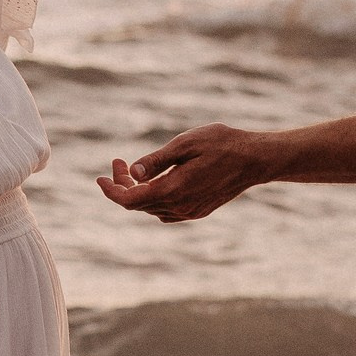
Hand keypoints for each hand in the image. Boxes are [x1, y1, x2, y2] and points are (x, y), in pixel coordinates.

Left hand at [97, 124, 270, 223]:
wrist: (256, 160)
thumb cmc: (223, 144)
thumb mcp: (186, 143)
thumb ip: (157, 160)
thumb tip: (132, 173)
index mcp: (174, 190)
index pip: (130, 200)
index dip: (111, 191)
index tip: (100, 177)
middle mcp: (180, 207)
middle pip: (138, 205)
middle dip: (122, 185)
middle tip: (118, 162)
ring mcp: (190, 212)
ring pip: (151, 208)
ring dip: (137, 192)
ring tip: (132, 170)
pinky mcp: (198, 211)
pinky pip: (166, 211)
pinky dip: (152, 199)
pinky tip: (154, 182)